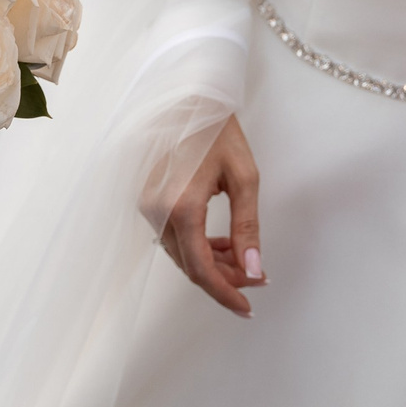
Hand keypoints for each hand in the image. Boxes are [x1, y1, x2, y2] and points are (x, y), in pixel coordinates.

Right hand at [160, 116, 265, 317]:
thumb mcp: (244, 178)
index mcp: (182, 207)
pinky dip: (197, 247)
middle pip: (190, 266)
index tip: (248, 308)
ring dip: (211, 264)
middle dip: (224, 279)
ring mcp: (148, 206)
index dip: (225, 293)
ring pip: (181, 254)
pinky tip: (220, 243)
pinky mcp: (148, 200)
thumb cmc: (220, 132)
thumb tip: (254, 270)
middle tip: (257, 278)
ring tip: (243, 260)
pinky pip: (173, 238)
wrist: (189, 99)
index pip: (201, 269)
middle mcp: (158, 211)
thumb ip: (247, 229)